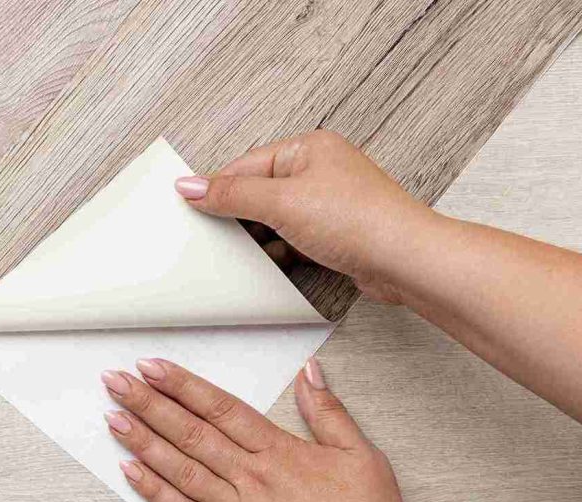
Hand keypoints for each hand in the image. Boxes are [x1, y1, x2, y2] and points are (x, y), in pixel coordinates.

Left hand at [100, 358, 503, 501]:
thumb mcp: (361, 456)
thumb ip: (329, 413)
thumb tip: (310, 373)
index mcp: (279, 452)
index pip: (221, 408)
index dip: (182, 385)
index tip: (151, 367)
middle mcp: (250, 476)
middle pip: (190, 432)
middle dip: (148, 403)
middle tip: (114, 382)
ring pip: (180, 468)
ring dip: (143, 441)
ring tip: (112, 417)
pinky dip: (155, 492)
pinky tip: (130, 472)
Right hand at [174, 130, 438, 303]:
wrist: (405, 261)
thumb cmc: (359, 220)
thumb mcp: (282, 203)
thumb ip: (232, 194)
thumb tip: (190, 184)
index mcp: (307, 148)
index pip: (246, 165)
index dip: (216, 188)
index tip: (188, 206)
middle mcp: (319, 170)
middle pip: (259, 191)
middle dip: (238, 215)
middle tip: (211, 234)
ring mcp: (329, 202)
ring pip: (275, 218)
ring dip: (259, 237)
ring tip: (245, 251)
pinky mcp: (335, 233)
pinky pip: (293, 238)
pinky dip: (279, 251)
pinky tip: (273, 262)